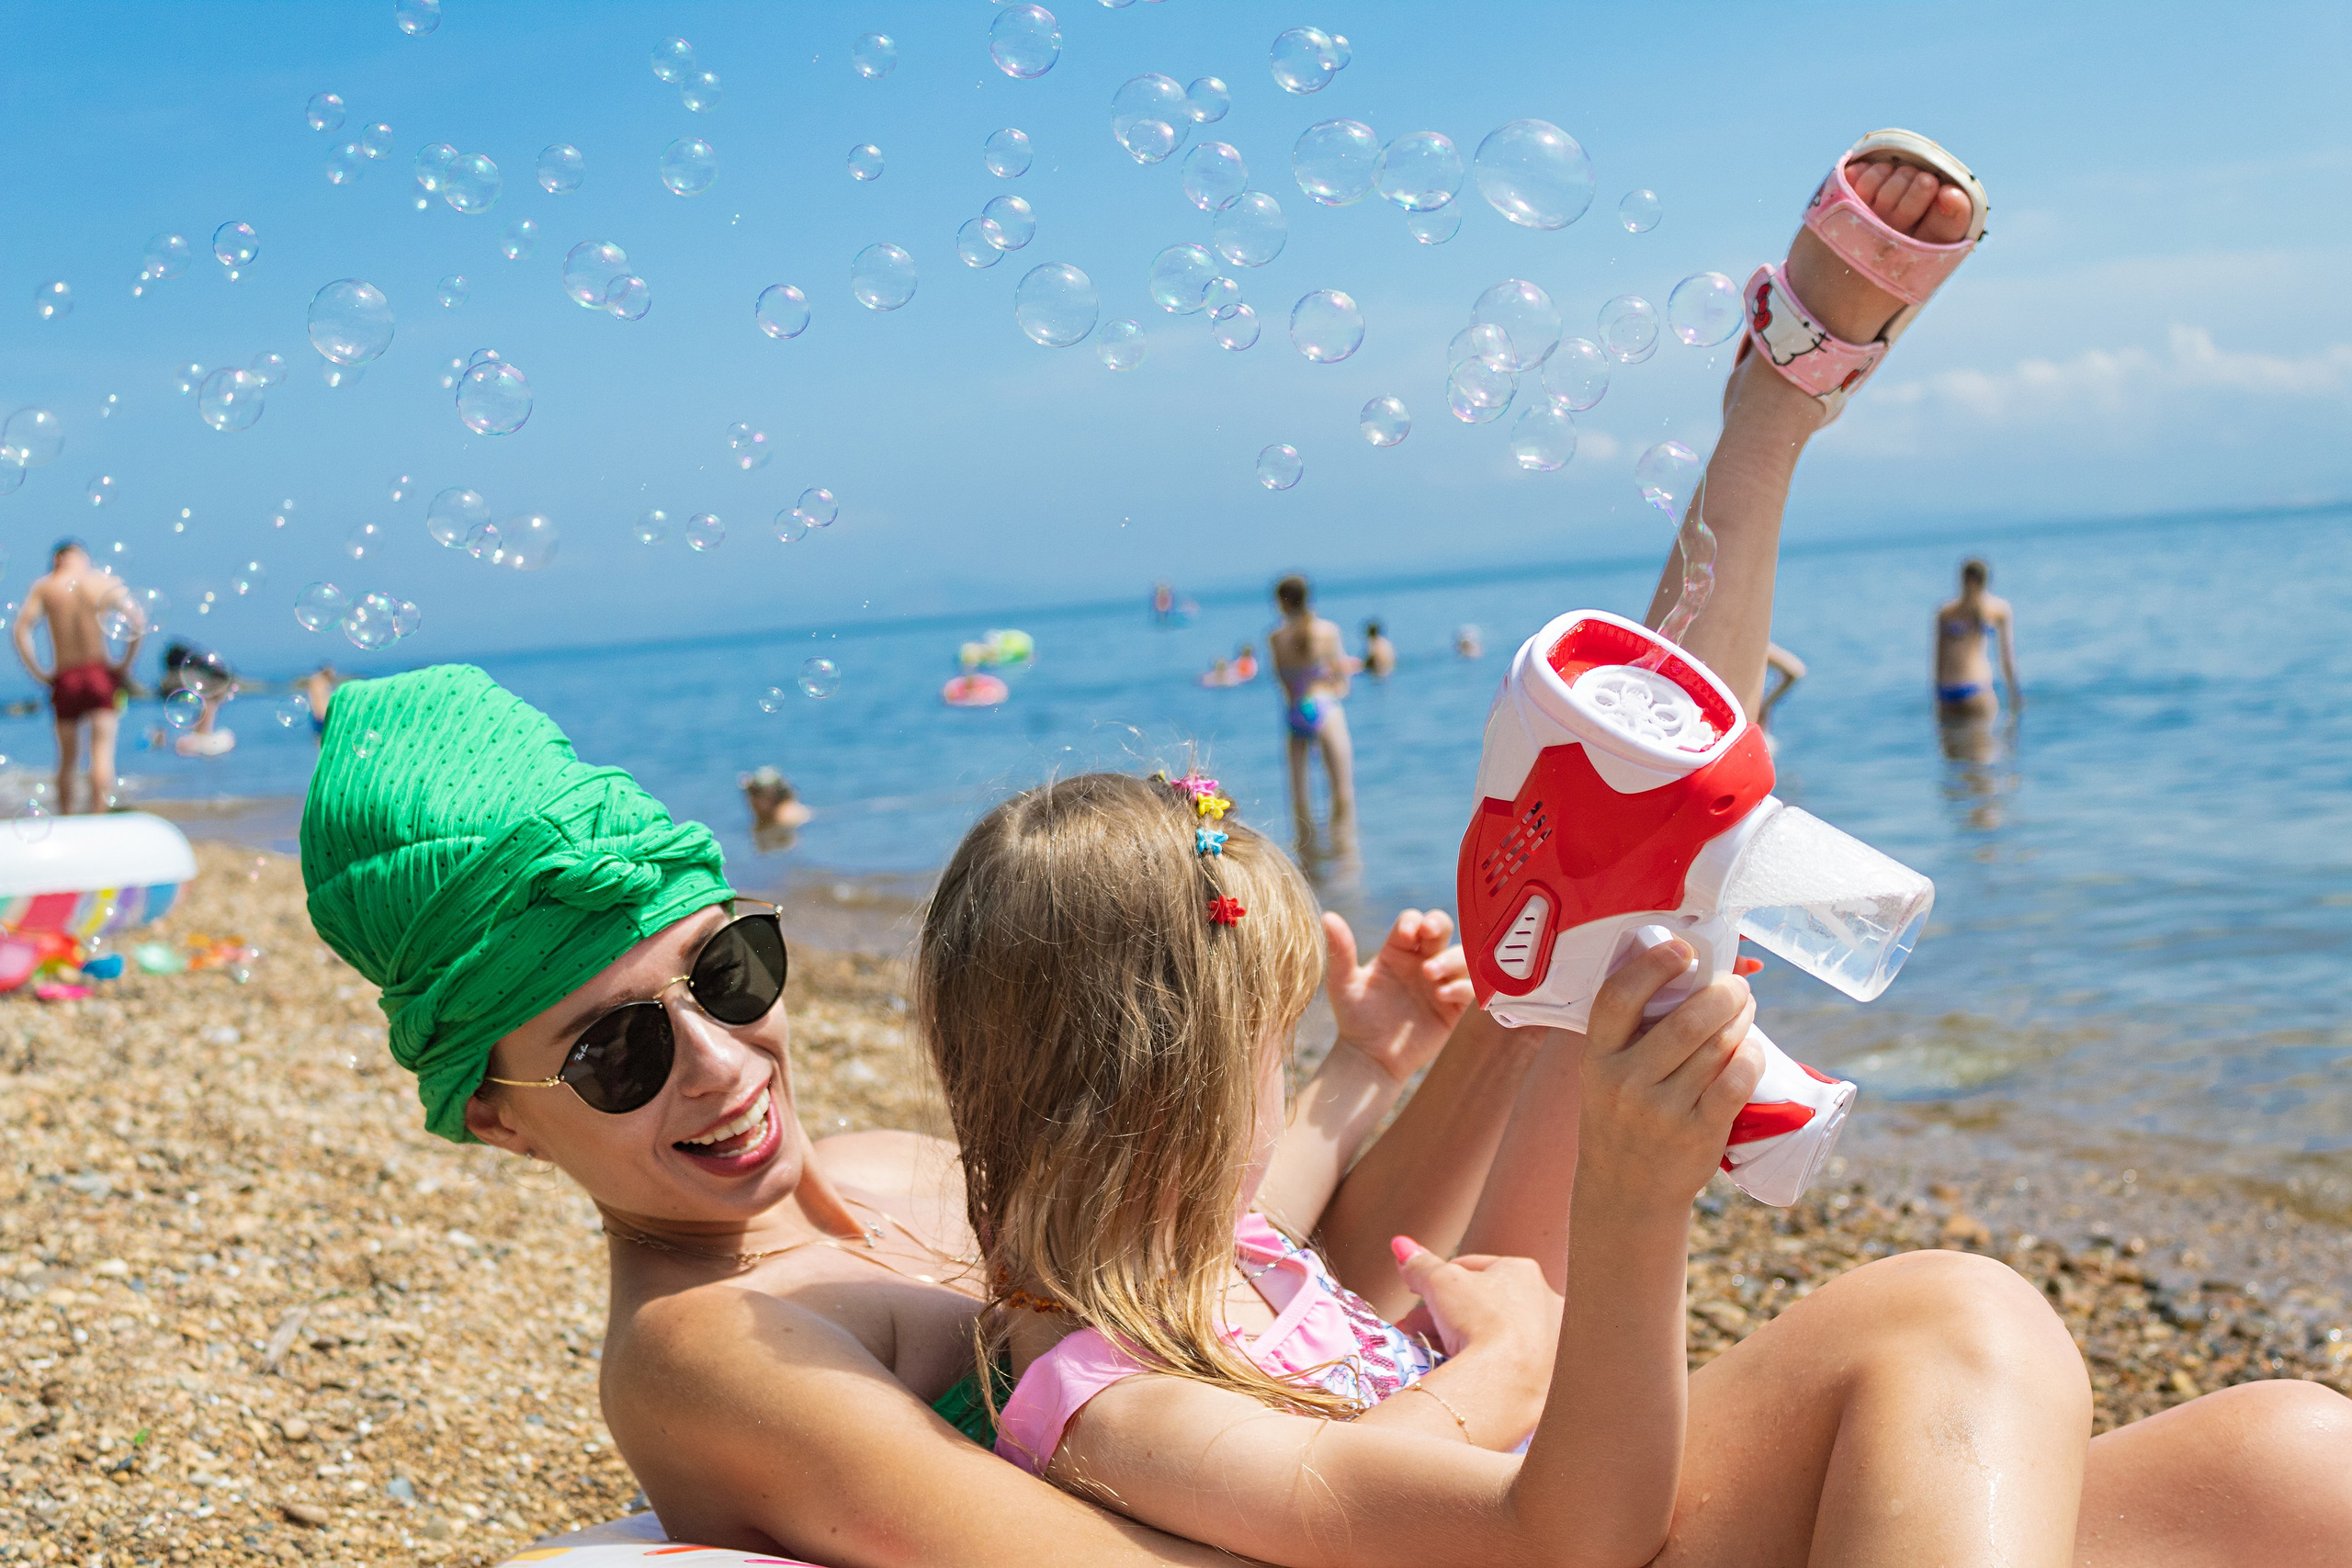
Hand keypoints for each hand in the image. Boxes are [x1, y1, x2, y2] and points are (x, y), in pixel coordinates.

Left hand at [1324, 910, 1471, 1083]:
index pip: (1412, 921)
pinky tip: (1442, 995)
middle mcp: (1420, 961)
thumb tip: (1327, 916)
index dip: (1413, 921)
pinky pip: (1469, 988)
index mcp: (1396, 950)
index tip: (1406, 934)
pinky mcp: (1452, 1007)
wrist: (1370, 1058)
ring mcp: (1439, 982)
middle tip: (1429, 934)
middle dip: (1438, 924)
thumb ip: (1341, 951)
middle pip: (1441, 928)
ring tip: (1430, 974)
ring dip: (1450, 959)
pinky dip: (1462, 987)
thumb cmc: (1354, 1018)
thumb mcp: (1344, 983)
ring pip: (1460, 956)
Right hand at [1391, 1236, 1559, 1360]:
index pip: (1474, 1268)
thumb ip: (1420, 1263)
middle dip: (1444, 1313)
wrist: (1507, 1380)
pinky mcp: (1547, 1375)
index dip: (1440, 1279)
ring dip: (1457, 1337)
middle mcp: (1546, 1303)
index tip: (1419, 1293)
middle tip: (1415, 1326)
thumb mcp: (1439, 1282)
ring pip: (1493, 1333)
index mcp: (1524, 1272)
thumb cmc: (1478, 1318)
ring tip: (1424, 1347)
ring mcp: (1550, 1341)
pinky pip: (1505, 1361)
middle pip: (1482, 1303)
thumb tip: (1401, 1246)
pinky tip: (1453, 1367)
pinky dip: (1479, 1361)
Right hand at [1576, 941, 1763, 1211]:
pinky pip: (1735, 1082)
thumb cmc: (1621, 1115)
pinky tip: (1750, 1047)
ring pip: (1716, 1048)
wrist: (1626, 1188)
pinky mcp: (1697, 1133)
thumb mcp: (1605, 1072)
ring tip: (1745, 1008)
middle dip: (1722, 991)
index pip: (1618, 998)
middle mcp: (1625, 1082)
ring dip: (1741, 1019)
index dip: (1653, 966)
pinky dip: (1750, 1056)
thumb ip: (1631, 1030)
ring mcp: (1662, 1111)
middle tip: (1736, 984)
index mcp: (1597, 1057)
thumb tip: (1688, 970)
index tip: (1683, 950)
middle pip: (1686, 1020)